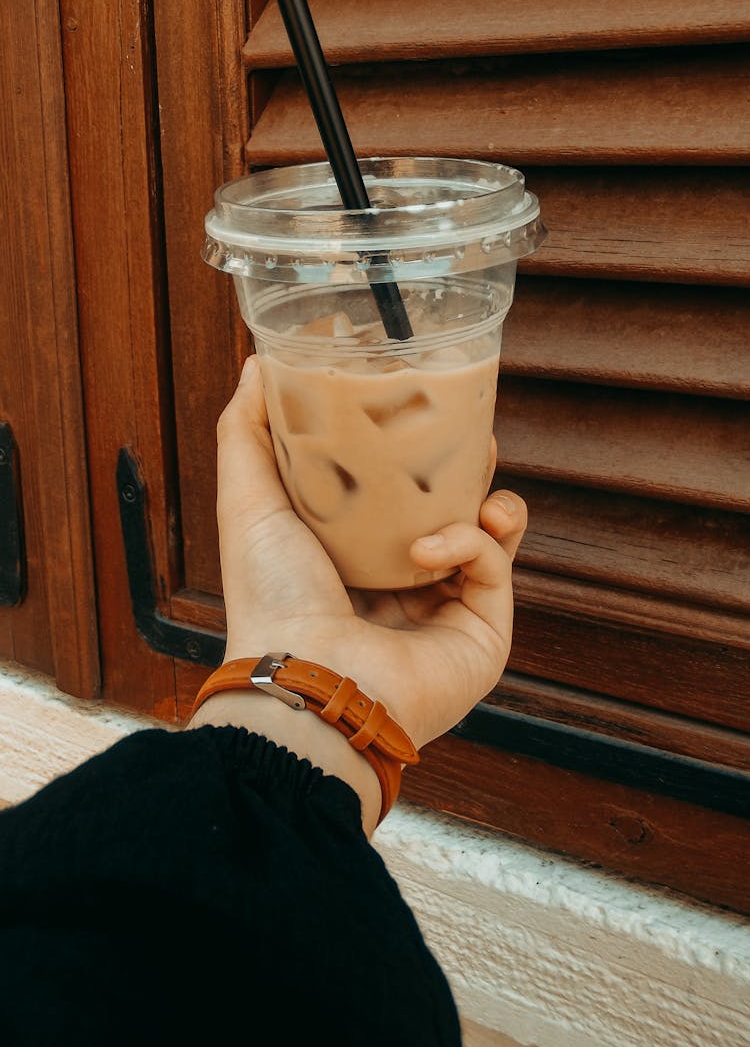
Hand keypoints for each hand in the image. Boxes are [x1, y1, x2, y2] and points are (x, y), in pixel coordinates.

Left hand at [216, 356, 526, 750]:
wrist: (309, 681)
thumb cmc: (273, 601)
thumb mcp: (248, 502)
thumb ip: (247, 431)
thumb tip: (258, 365)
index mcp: (351, 562)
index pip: (396, 499)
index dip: (413, 456)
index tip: (419, 411)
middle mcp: (402, 590)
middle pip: (451, 514)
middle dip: (466, 470)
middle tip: (469, 431)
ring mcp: (446, 614)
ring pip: (489, 539)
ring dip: (488, 499)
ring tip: (473, 475)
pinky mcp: (483, 634)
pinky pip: (492, 566)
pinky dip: (468, 543)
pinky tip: (429, 548)